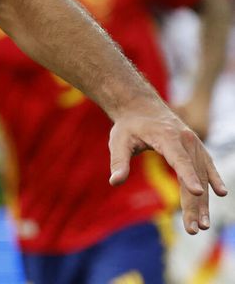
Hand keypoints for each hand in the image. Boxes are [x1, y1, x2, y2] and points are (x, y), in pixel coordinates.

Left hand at [108, 102, 227, 234]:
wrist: (141, 106)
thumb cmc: (128, 125)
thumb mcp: (118, 140)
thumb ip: (119, 161)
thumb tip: (114, 181)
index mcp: (167, 137)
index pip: (179, 159)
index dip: (188, 176)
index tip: (197, 192)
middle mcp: (186, 140)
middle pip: (193, 174)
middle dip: (195, 203)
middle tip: (195, 229)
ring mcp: (194, 143)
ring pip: (202, 174)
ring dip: (204, 201)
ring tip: (203, 225)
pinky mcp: (197, 148)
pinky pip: (207, 165)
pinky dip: (213, 179)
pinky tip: (220, 193)